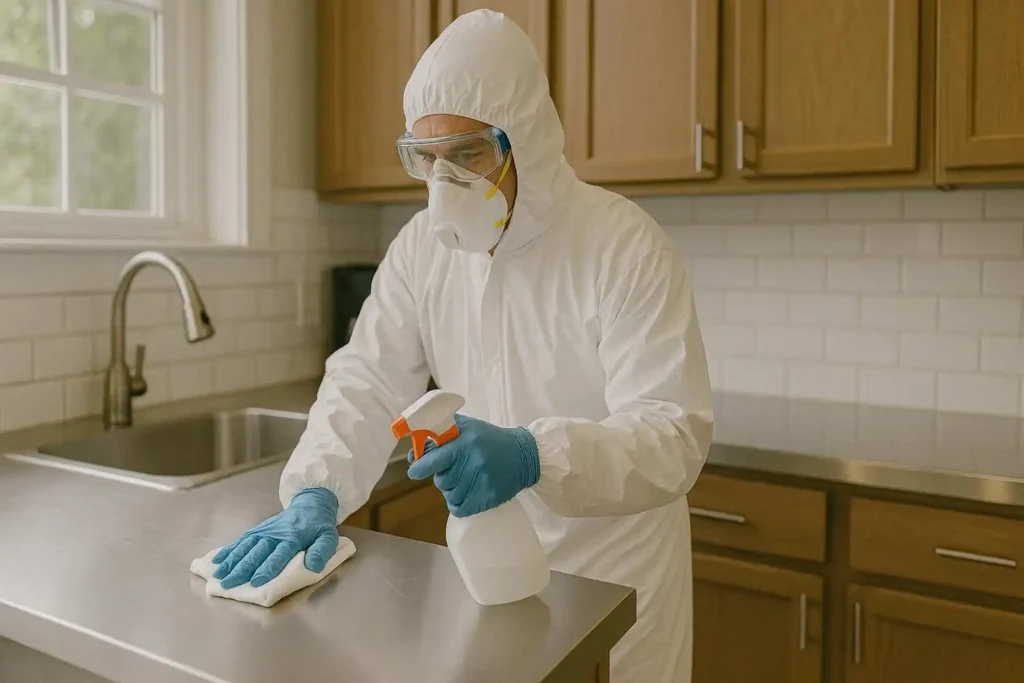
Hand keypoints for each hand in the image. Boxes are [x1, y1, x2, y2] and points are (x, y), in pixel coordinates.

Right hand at [212, 488, 339, 588]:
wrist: (311, 504)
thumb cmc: (319, 526)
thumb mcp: (329, 537)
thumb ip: (322, 551)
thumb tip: (313, 566)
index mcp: (293, 538)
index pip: (279, 555)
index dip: (267, 568)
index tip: (255, 582)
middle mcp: (275, 534)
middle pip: (256, 553)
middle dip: (242, 569)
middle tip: (228, 583)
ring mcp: (264, 531)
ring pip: (245, 547)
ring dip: (231, 561)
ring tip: (218, 575)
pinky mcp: (258, 530)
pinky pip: (241, 540)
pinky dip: (228, 550)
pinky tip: (217, 560)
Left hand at [407, 414, 539, 516]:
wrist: (524, 455)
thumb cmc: (489, 438)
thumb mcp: (466, 427)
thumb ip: (439, 432)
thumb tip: (415, 454)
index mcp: (465, 443)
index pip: (434, 460)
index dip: (420, 468)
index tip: (415, 472)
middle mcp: (473, 462)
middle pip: (441, 481)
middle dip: (443, 476)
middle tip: (455, 469)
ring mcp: (482, 482)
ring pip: (449, 495)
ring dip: (452, 490)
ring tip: (465, 479)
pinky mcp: (488, 498)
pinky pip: (460, 508)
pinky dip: (459, 504)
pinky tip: (467, 493)